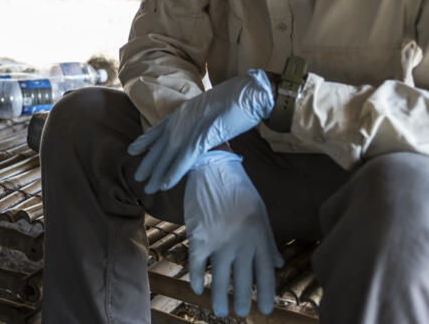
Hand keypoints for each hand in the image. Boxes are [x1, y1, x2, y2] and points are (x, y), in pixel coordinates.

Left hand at [128, 69, 272, 192]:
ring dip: (157, 174)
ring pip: (167, 156)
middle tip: (137, 178)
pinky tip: (165, 185)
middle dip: (148, 164)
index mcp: (183, 111)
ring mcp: (189, 129)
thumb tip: (199, 132)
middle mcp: (180, 120)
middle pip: (159, 146)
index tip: (132, 150)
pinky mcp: (201, 139)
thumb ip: (200, 122)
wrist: (249, 93)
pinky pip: (183, 160)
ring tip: (147, 188)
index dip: (145, 140)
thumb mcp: (210, 110)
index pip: (158, 128)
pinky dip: (173, 174)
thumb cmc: (236, 100)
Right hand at [185, 151, 283, 316]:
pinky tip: (198, 289)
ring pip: (220, 279)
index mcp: (260, 237)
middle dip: (242, 301)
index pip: (266, 275)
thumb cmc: (237, 188)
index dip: (267, 296)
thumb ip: (268, 240)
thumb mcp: (260, 212)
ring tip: (219, 310)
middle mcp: (242, 243)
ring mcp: (219, 241)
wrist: (211, 167)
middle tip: (240, 313)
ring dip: (219, 298)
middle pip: (244, 282)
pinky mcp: (199, 237)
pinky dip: (197, 279)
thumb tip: (278, 264)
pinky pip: (198, 265)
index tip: (265, 311)